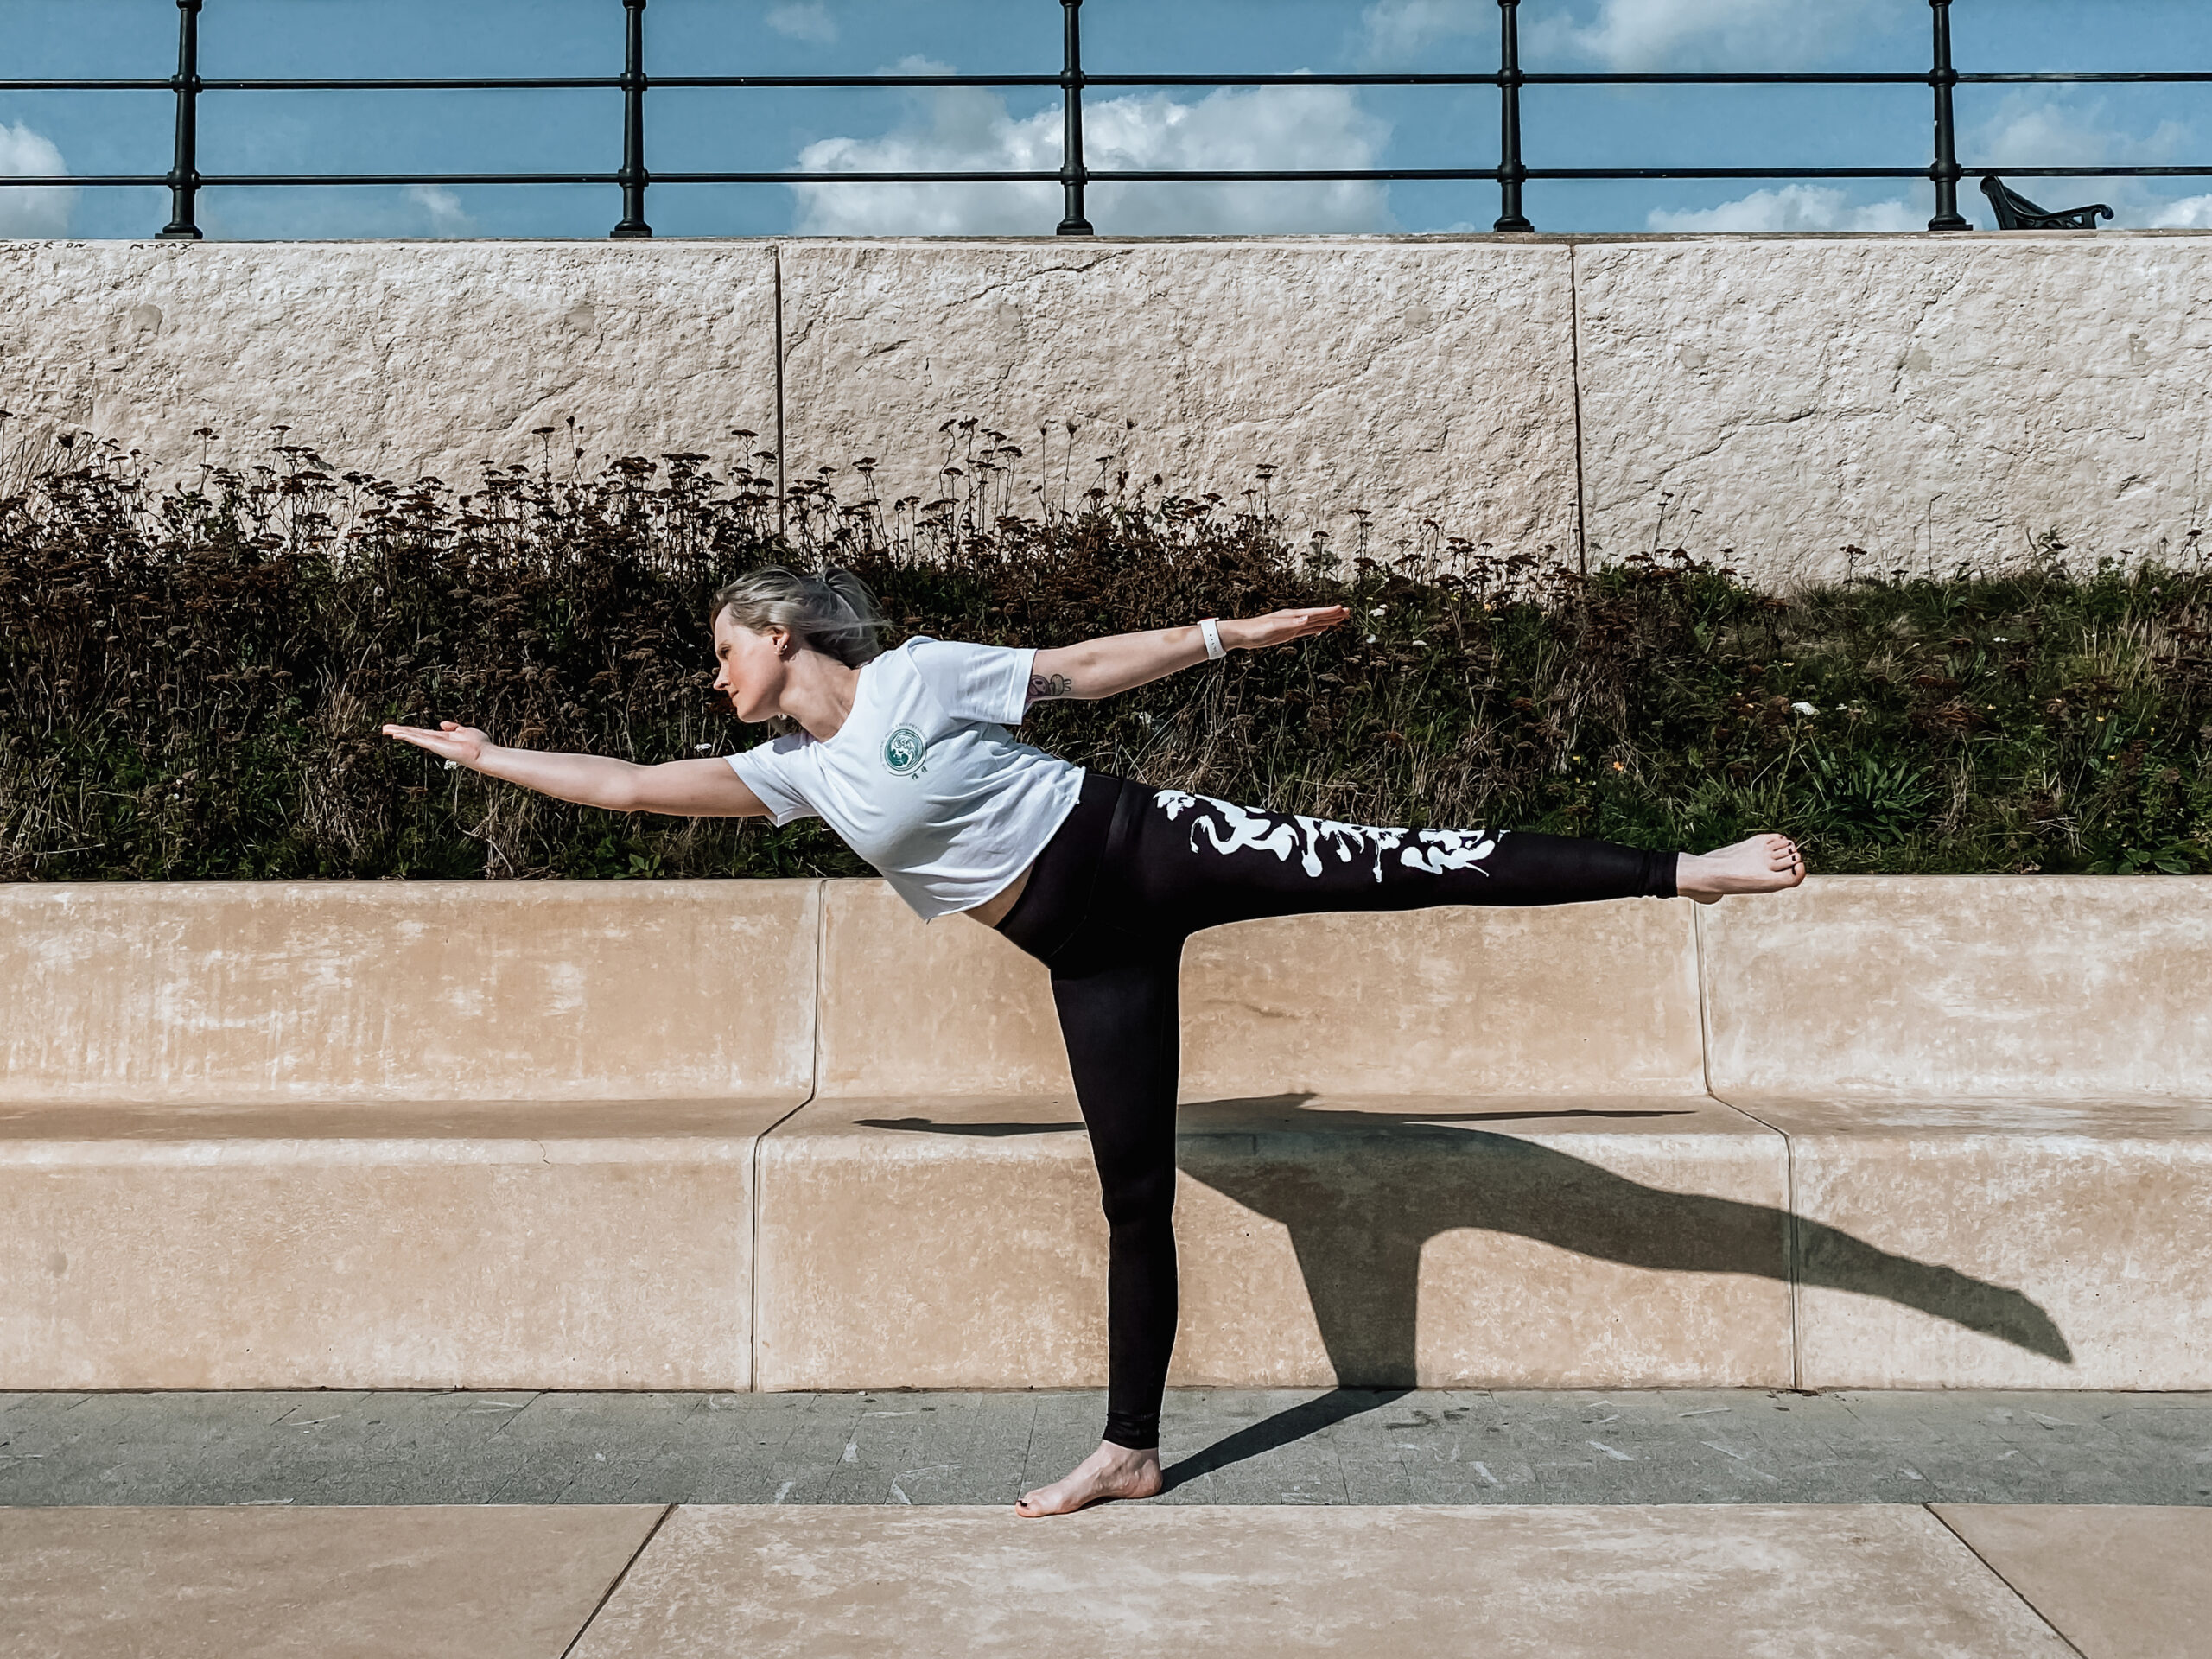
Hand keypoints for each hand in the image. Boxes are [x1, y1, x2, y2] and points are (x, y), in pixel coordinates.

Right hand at [381, 720, 491, 768]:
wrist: (484, 754)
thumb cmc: (479, 745)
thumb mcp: (465, 731)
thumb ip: (454, 727)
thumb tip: (442, 723)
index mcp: (442, 737)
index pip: (422, 733)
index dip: (410, 730)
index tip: (398, 729)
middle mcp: (436, 741)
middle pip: (414, 734)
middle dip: (399, 731)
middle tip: (384, 729)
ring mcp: (435, 744)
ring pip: (413, 736)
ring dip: (399, 732)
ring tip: (385, 730)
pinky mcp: (436, 745)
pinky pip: (419, 739)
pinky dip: (407, 736)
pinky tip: (396, 734)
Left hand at [1221, 606, 1349, 651]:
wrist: (1242, 635)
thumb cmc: (1255, 630)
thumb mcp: (1274, 628)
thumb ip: (1292, 624)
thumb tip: (1308, 619)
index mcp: (1292, 616)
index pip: (1315, 612)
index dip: (1329, 611)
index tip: (1342, 609)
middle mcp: (1294, 618)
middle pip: (1318, 615)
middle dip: (1333, 614)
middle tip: (1348, 612)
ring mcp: (1292, 624)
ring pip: (1314, 621)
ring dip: (1327, 620)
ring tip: (1340, 619)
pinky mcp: (1288, 632)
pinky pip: (1307, 629)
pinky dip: (1316, 628)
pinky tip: (1322, 628)